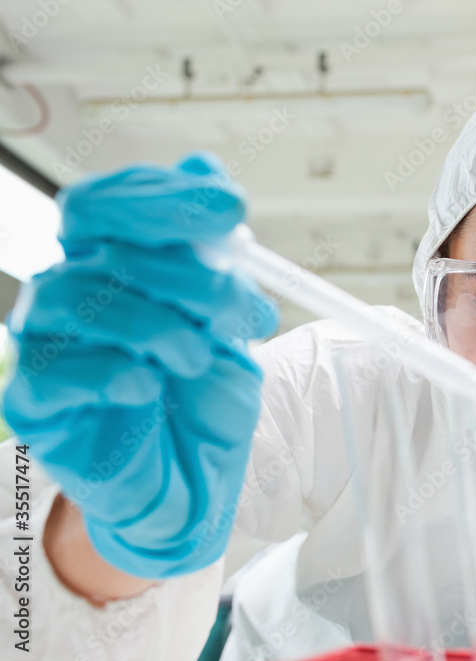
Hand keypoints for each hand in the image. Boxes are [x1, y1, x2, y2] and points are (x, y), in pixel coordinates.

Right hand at [4, 153, 277, 578]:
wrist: (196, 475)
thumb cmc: (203, 394)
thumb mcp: (229, 320)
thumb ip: (214, 253)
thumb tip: (204, 167)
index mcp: (109, 264)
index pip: (108, 204)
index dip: (164, 198)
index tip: (231, 208)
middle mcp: (69, 292)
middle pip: (97, 242)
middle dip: (179, 267)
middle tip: (236, 305)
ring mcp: (46, 344)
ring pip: (79, 298)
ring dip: (157, 324)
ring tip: (201, 358)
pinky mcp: (35, 401)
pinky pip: (55, 368)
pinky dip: (112, 371)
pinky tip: (149, 386)